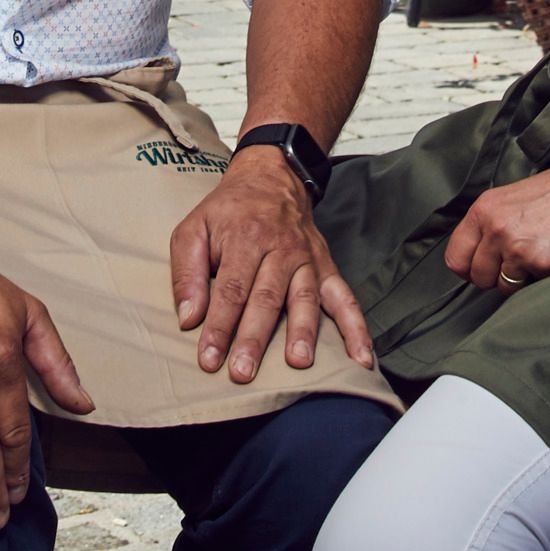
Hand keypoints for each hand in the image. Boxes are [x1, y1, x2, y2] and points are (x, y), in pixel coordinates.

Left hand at [170, 150, 374, 381]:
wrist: (271, 177)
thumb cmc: (227, 212)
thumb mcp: (193, 228)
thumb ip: (187, 272)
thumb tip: (189, 317)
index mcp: (245, 237)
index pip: (231, 289)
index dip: (219, 327)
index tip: (209, 359)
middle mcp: (280, 249)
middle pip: (267, 298)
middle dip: (254, 338)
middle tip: (243, 372)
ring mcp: (307, 259)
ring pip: (305, 298)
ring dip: (303, 332)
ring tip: (298, 362)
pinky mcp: (326, 268)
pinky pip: (345, 298)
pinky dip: (356, 328)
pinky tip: (362, 357)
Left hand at [444, 140, 549, 290]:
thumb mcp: (517, 198)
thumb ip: (494, 224)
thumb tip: (479, 257)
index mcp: (486, 207)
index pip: (455, 256)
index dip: (470, 267)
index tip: (486, 268)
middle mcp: (496, 226)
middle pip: (477, 277)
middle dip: (497, 277)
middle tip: (522, 263)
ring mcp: (517, 245)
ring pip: (502, 287)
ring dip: (521, 281)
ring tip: (543, 256)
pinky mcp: (542, 262)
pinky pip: (530, 289)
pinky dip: (543, 280)